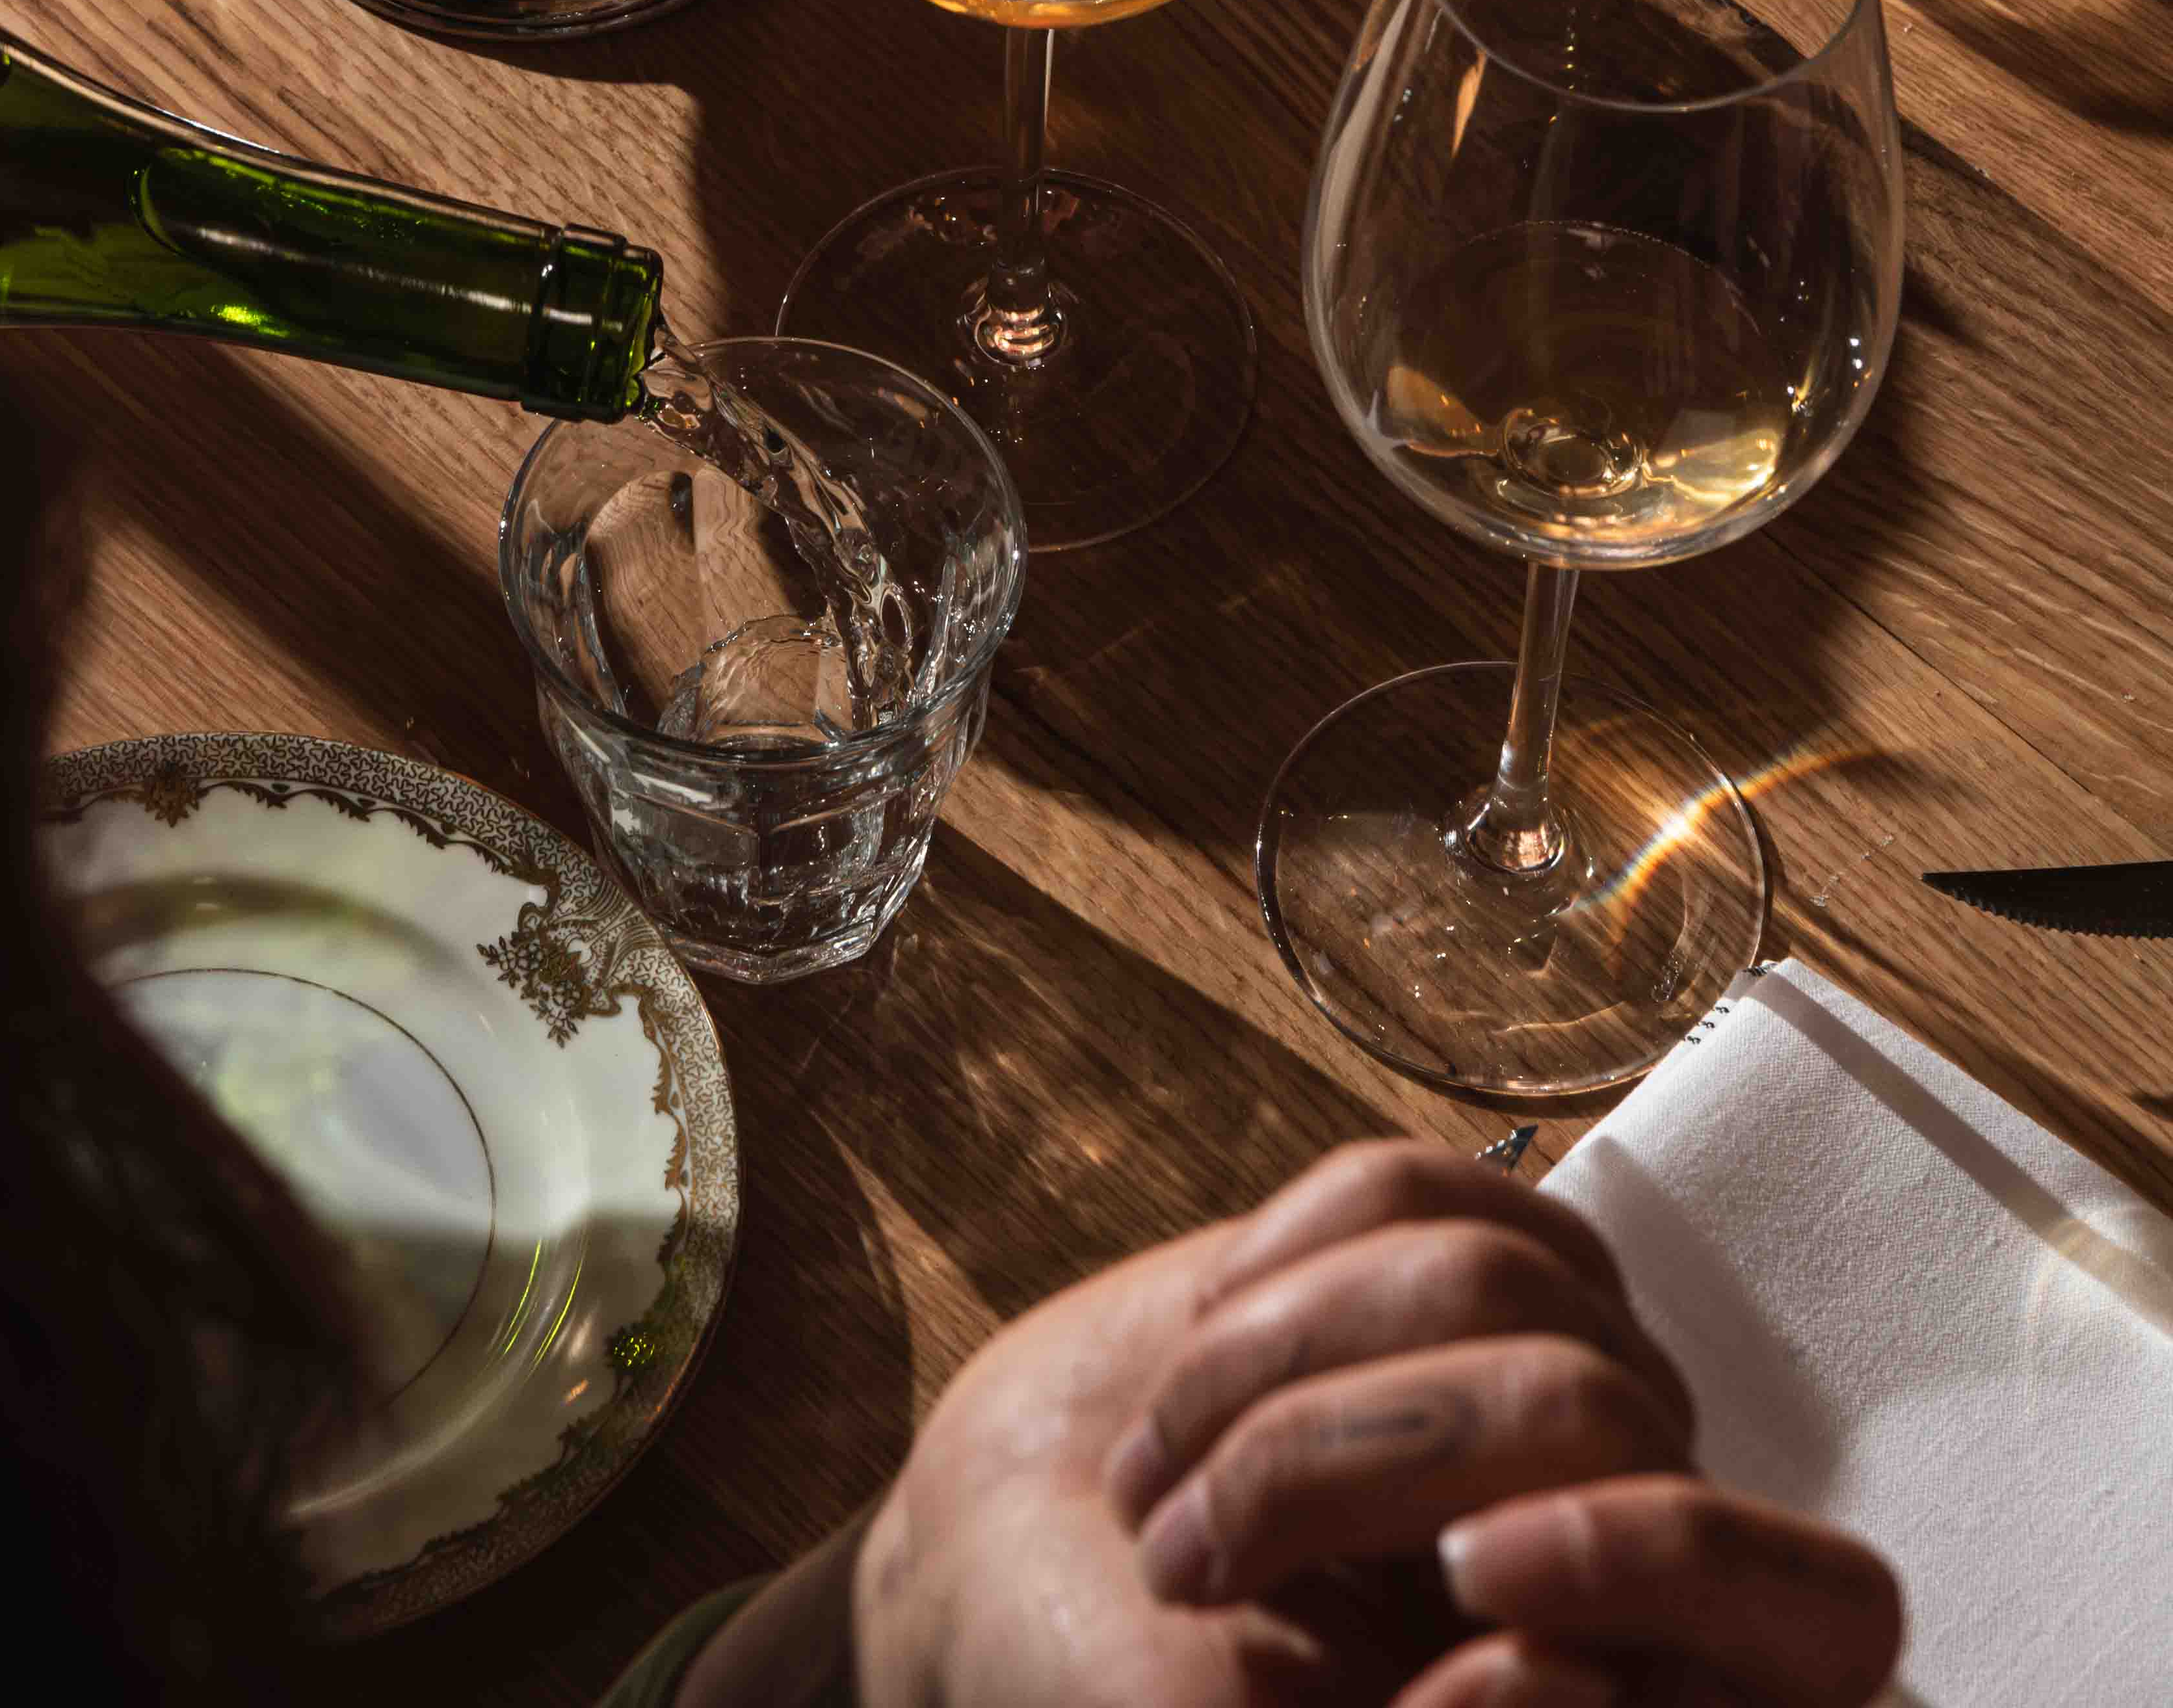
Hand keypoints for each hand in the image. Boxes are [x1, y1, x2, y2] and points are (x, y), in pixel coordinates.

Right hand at [788, 1142, 1896, 1707]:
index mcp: (1657, 1682)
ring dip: (1271, 1373)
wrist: (1010, 1585)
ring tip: (1156, 1490)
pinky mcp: (1452, 1250)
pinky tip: (1189, 1365)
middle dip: (1353, 1461)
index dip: (1663, 1567)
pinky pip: (1409, 1186)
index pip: (1831, 1616)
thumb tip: (1575, 1671)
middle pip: (1597, 1407)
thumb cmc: (1138, 1705)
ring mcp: (1561, 1369)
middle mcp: (1648, 1527)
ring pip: (1490, 1283)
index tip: (1468, 1588)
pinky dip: (1268, 1271)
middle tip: (1183, 1560)